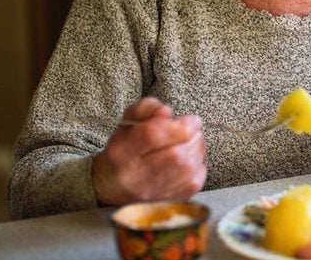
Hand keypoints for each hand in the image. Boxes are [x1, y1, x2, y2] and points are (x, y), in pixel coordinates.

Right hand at [92, 97, 206, 205]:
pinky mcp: (167, 202)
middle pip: (175, 156)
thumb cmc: (125, 148)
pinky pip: (194, 182)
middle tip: (191, 130)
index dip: (178, 126)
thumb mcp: (128, 121)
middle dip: (192, 138)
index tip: (190, 120)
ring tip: (191, 143)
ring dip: (197, 150)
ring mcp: (152, 194)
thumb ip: (147, 109)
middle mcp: (135, 177)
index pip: (152, 136)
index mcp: (122, 152)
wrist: (112, 187)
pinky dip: (198, 166)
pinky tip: (190, 160)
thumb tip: (166, 112)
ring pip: (188, 170)